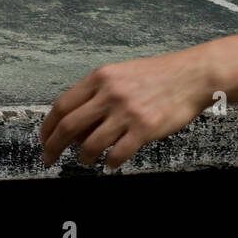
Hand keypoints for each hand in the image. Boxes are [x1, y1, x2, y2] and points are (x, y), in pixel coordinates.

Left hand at [40, 48, 213, 169]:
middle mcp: (110, 94)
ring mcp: (127, 112)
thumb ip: (98, 94)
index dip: (48, 127)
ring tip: (85, 160)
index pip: (62, 106)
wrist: (193, 76)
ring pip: (90, 144)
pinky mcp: (144, 129)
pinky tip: (110, 162)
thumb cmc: (158, 75)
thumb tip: (75, 124)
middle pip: (68, 127)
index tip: (44, 140)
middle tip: (49, 158)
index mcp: (101, 77)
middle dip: (53, 147)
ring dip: (83, 157)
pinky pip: (116, 154)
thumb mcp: (121, 75)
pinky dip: (109, 163)